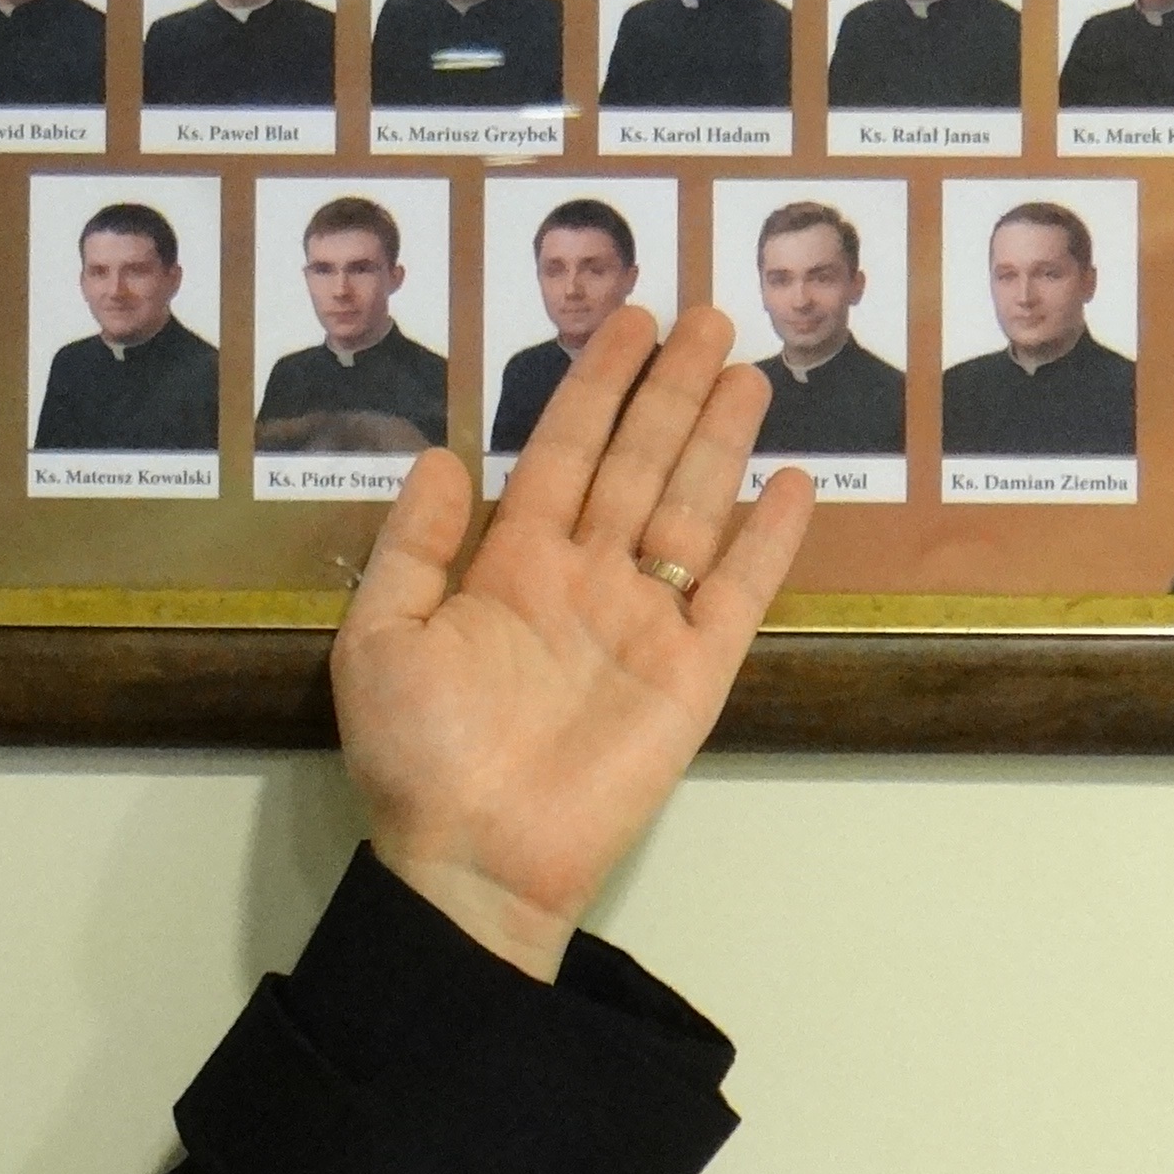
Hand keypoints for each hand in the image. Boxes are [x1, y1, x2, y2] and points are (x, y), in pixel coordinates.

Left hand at [331, 302, 812, 980]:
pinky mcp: (692, 675)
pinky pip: (739, 594)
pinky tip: (793, 483)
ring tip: (750, 370)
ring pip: (690, 507)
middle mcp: (584, 579)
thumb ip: (414, 545)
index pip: (563, 450)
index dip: (598, 384)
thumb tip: (444, 456)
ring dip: (720, 439)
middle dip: (673, 388)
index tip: (631, 320)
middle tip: (710, 313)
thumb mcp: (380, 638)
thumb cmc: (416, 758)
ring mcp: (644, 623)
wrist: (472, 861)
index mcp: (511, 564)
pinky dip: (768, 539)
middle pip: (638, 460)